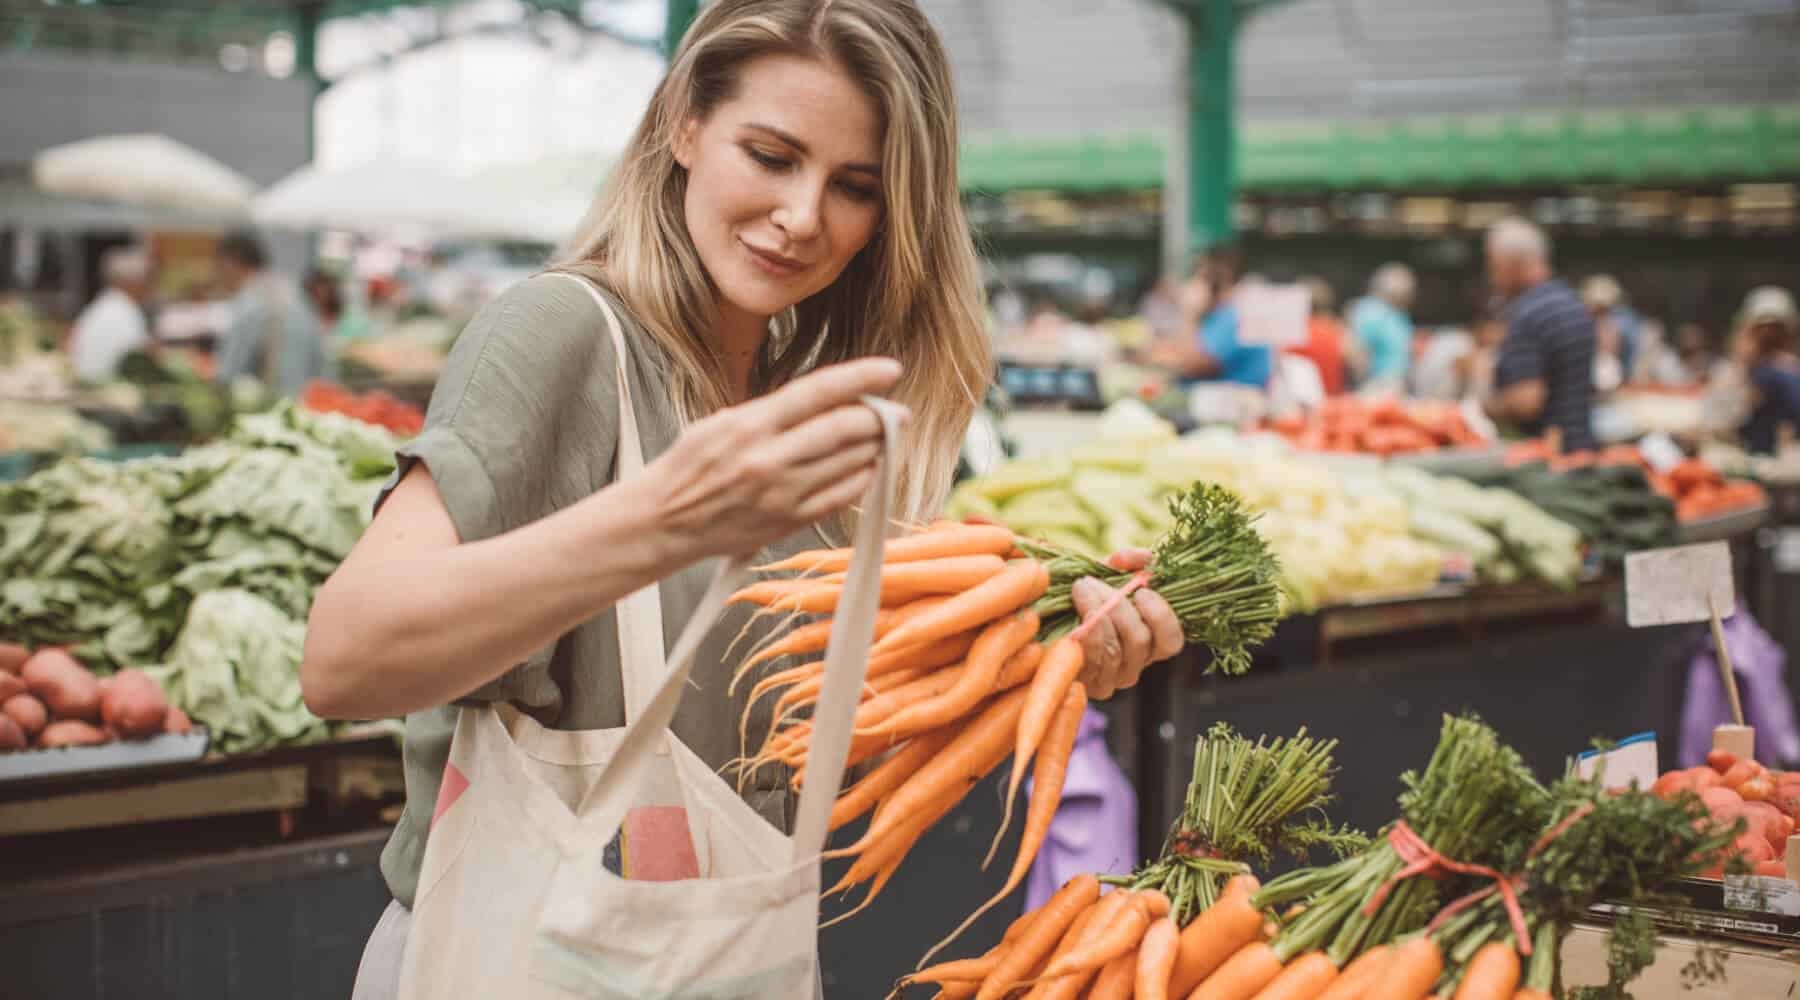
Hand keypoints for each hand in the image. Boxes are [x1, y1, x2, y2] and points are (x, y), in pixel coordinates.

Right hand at [638, 358, 904, 561]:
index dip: (861, 377)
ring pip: (851, 463)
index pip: (818, 392)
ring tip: (884, 438)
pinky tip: (868, 468)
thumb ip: (773, 412)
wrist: (664, 521)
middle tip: (897, 412)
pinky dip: (864, 478)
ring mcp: (782, 493)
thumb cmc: (690, 466)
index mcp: (750, 425)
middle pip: (844, 429)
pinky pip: (843, 496)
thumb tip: (825, 399)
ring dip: (876, 448)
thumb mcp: (722, 422)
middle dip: (880, 418)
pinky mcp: (789, 521)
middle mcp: (769, 459)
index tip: (891, 370)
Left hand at [1068, 548, 1183, 698]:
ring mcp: (1110, 679)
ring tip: (1079, 589)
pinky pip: (1091, 660)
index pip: (1171, 641)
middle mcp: (1133, 665)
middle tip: (1090, 582)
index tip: (1141, 592)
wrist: (1041, 624)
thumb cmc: (1080, 599)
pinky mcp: (1086, 684)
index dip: (1161, 616)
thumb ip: (1130, 563)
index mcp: (1148, 642)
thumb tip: (1141, 557)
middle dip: (1117, 606)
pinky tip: (1073, 614)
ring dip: (1096, 614)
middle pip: (1139, 640)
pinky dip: (1084, 633)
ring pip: (1114, 650)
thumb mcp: (1107, 575)